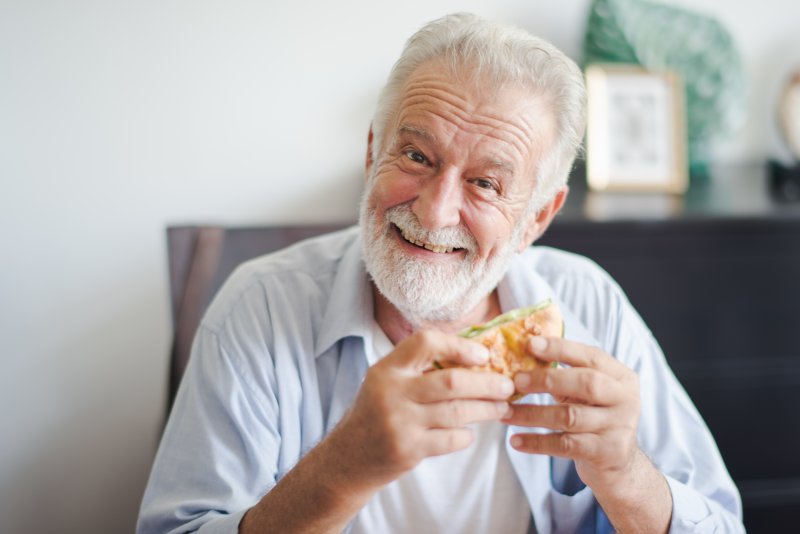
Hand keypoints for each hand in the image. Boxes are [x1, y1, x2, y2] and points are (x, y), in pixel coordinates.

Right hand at [333, 330, 515, 488]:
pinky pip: (450, 439)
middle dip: (487, 384)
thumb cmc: (377, 412)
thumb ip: (418, 367)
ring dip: (486, 410)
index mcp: (388, 369)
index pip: (425, 343)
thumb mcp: (386, 380)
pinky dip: (466, 435)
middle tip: (507, 386)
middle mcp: (391, 392)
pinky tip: (470, 432)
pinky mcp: (408, 449)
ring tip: (501, 408)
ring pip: (456, 412)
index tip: (483, 355)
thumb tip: (474, 355)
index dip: (458, 345)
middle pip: (451, 382)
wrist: (350, 457)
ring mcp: (400, 422)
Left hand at [502, 336, 640, 491]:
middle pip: (587, 384)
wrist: (618, 463)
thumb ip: (564, 374)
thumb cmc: (593, 417)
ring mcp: (619, 427)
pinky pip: (565, 445)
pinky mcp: (607, 452)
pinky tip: (515, 440)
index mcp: (621, 377)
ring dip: (532, 414)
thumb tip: (519, 354)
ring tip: (504, 413)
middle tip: (515, 381)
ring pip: (570, 417)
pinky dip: (536, 442)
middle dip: (547, 380)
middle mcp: (626, 399)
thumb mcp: (586, 393)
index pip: (591, 356)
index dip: (560, 348)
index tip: (530, 344)